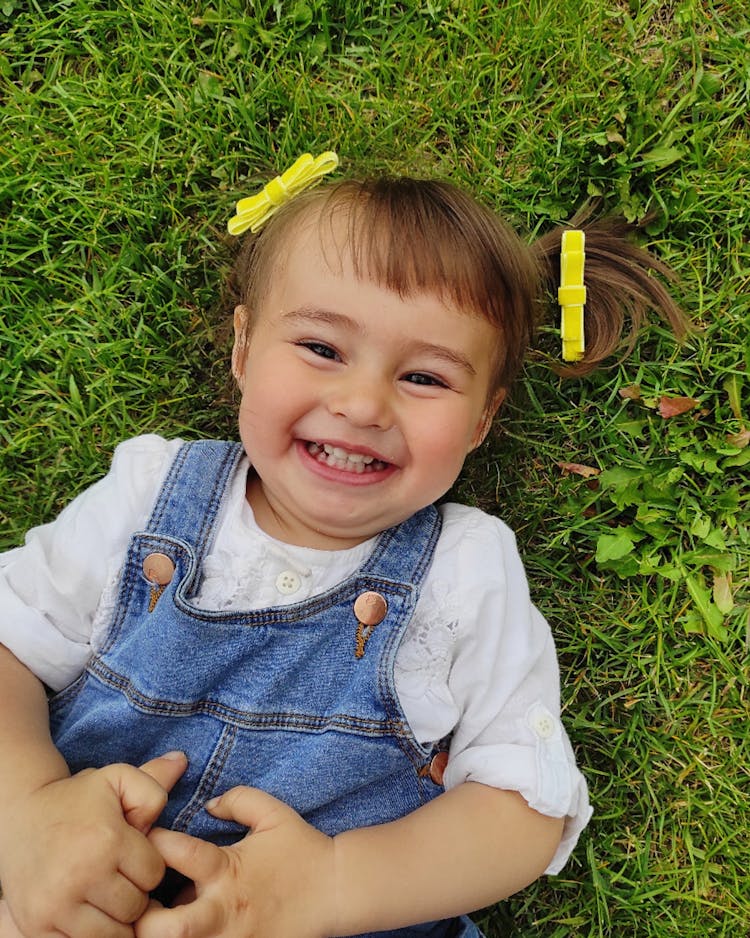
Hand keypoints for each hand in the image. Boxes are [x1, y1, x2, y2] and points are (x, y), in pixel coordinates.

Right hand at [0, 752, 186, 937]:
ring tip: (106, 895)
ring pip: (112, 934)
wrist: (19, 815)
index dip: (149, 864)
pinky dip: (89, 935)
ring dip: (114, 918)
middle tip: (119, 876)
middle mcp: (82, 876)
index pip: (154, 874)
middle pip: (135, 907)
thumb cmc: (76, 798)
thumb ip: (152, 780)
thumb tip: (181, 761)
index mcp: (107, 841)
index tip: (133, 855)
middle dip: (134, 893)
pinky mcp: (37, 927)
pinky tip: (88, 912)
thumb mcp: (116, 778)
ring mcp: (57, 906)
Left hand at [135, 787, 336, 937]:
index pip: (179, 855)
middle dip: (142, 918)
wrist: (335, 890)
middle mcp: (222, 910)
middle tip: (133, 901)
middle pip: (168, 929)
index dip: (154, 842)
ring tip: (151, 920)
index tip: (142, 835)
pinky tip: (181, 929)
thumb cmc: (301, 848)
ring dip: (160, 935)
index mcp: (227, 870)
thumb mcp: (272, 813)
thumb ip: (237, 800)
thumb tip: (206, 804)